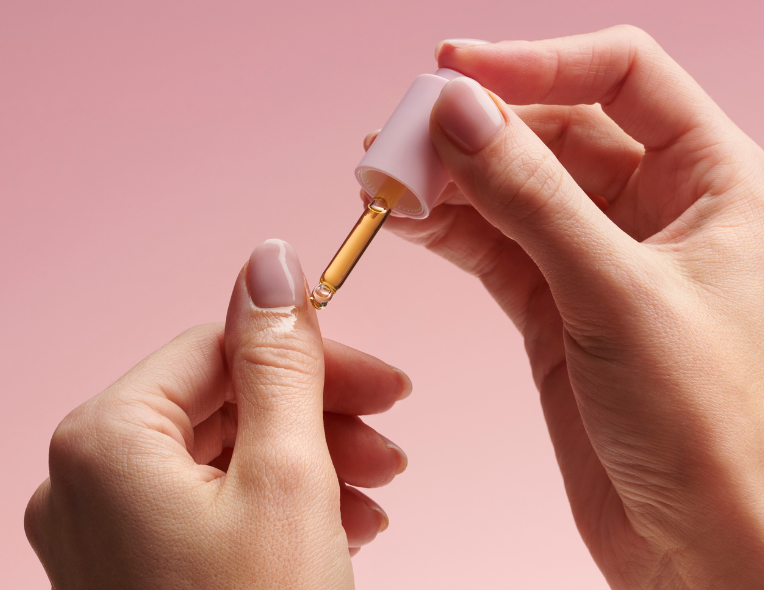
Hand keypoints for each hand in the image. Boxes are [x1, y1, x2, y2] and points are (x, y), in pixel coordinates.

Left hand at [24, 239, 410, 588]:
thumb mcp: (287, 473)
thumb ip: (279, 358)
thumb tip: (271, 260)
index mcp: (106, 439)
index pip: (221, 348)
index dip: (314, 358)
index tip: (384, 379)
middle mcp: (87, 478)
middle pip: (226, 403)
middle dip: (321, 417)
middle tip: (391, 435)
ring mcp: (106, 530)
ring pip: (227, 455)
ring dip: (314, 460)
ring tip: (379, 490)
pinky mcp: (136, 568)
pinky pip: (215, 505)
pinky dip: (284, 503)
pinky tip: (344, 523)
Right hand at [367, 27, 763, 588]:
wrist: (703, 540)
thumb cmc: (707, 422)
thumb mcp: (615, 292)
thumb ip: (531, 196)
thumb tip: (456, 111)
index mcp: (710, 178)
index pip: (621, 74)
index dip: (536, 60)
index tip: (453, 69)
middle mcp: (658, 206)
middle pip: (554, 129)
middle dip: (475, 131)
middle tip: (398, 139)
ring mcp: (601, 257)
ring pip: (515, 189)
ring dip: (450, 180)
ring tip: (382, 178)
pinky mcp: (558, 306)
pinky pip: (497, 245)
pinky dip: (451, 230)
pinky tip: (407, 220)